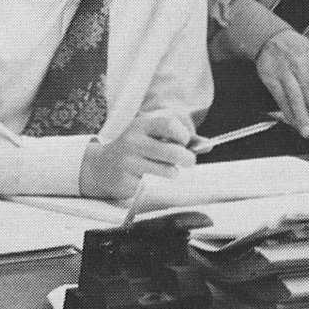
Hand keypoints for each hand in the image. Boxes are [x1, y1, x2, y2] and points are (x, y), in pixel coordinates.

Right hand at [79, 112, 194, 200]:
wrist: (100, 168)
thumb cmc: (134, 150)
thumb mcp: (149, 136)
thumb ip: (177, 139)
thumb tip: (208, 145)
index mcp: (141, 125)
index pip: (169, 124)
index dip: (183, 135)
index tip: (184, 142)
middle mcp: (133, 141)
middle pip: (172, 151)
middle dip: (187, 158)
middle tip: (189, 161)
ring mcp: (128, 162)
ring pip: (166, 170)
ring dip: (173, 172)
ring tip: (168, 170)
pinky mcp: (126, 181)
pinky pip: (152, 184)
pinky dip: (154, 182)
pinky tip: (144, 177)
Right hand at [257, 29, 308, 136]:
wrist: (271, 38)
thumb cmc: (299, 50)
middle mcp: (300, 66)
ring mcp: (284, 73)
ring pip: (294, 98)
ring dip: (301, 117)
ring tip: (307, 132)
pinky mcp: (271, 79)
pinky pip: (280, 99)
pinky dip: (288, 113)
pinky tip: (294, 124)